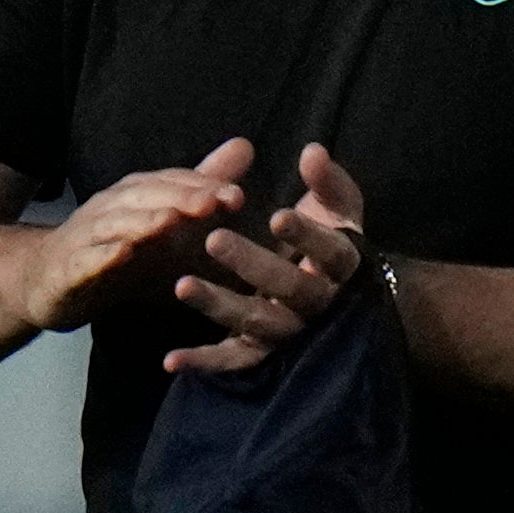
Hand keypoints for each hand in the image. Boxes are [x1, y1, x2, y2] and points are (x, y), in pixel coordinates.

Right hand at [24, 138, 246, 335]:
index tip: (238, 196)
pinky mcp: (66, 270)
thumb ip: (201, 189)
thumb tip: (244, 146)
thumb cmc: (113, 250)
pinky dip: (100, 256)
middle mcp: (108, 209)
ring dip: (141, 221)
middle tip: (213, 203)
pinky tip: (120, 255)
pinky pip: (83, 260)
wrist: (45, 283)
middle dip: (179, 198)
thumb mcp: (163, 221)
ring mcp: (84, 238)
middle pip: (144, 197)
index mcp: (134, 196)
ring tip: (168, 222)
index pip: (171, 183)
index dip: (203, 186)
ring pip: (113, 224)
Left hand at [173, 140, 362, 374]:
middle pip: (288, 287)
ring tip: (182, 285)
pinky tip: (170, 360)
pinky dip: (203, 362)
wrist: (343, 297)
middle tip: (213, 239)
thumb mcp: (338, 210)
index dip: (307, 235)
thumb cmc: (333, 241)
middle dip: (252, 264)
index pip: (330, 251)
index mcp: (342, 265)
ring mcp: (290, 329)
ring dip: (219, 305)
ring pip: (257, 321)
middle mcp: (318, 302)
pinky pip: (234, 360)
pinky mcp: (262, 351)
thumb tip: (312, 150)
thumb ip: (327, 182)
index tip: (277, 215)